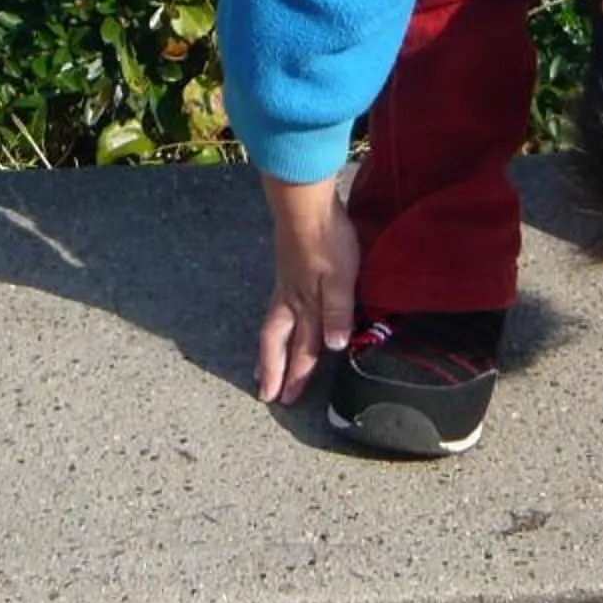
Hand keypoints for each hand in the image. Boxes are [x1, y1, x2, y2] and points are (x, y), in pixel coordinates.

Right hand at [255, 173, 359, 405]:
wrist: (305, 203)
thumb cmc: (326, 238)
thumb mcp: (341, 277)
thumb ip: (337, 311)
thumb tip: (333, 348)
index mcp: (305, 304)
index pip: (303, 347)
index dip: (296, 374)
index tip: (285, 399)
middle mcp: (291, 299)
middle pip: (278, 342)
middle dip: (274, 370)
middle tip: (266, 394)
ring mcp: (286, 283)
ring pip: (274, 326)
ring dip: (269, 350)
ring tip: (262, 366)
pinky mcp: (288, 269)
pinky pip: (276, 309)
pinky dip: (274, 326)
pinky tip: (279, 321)